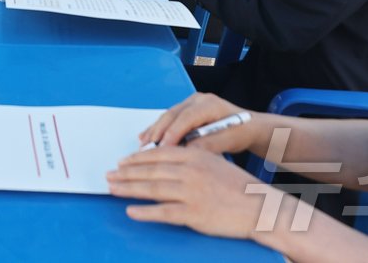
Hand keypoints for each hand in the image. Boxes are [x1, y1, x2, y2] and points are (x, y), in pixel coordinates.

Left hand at [107, 145, 276, 241]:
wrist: (258, 207)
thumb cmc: (237, 185)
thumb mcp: (213, 161)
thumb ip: (188, 158)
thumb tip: (163, 157)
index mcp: (193, 155)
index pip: (157, 155)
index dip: (136, 159)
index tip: (122, 161)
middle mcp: (189, 171)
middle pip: (150, 171)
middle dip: (126, 173)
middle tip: (109, 174)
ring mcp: (191, 193)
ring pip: (151, 189)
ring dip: (128, 188)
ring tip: (111, 188)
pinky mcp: (193, 214)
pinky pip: (163, 212)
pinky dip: (144, 212)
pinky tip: (130, 211)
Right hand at [140, 92, 265, 150]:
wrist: (250, 126)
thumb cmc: (242, 133)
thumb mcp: (229, 140)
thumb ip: (209, 145)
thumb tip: (187, 151)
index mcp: (209, 104)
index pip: (186, 117)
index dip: (172, 133)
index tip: (162, 149)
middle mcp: (197, 99)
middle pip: (172, 114)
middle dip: (158, 132)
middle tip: (145, 149)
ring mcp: (191, 102)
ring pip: (168, 116)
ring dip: (154, 131)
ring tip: (142, 146)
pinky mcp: (187, 109)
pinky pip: (169, 118)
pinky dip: (158, 129)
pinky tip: (146, 138)